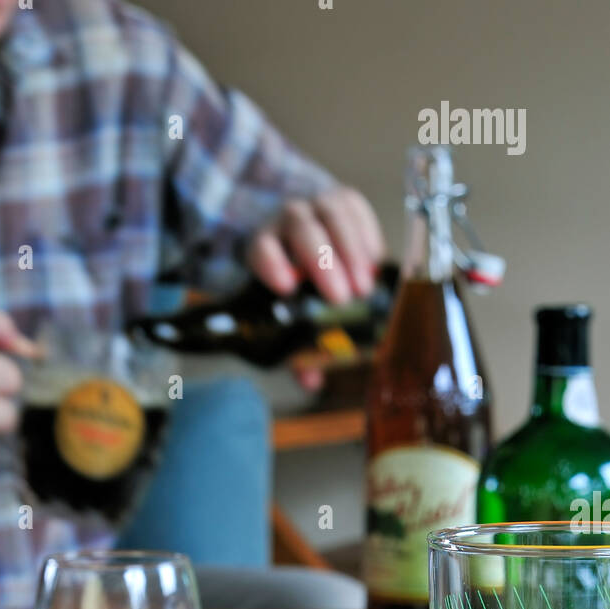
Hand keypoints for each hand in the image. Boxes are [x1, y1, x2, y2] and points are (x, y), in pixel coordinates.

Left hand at [247, 187, 384, 390]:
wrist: (300, 235)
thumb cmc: (293, 282)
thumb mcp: (286, 310)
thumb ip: (295, 346)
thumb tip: (312, 381)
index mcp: (263, 247)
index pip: (261, 249)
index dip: (272, 265)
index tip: (288, 287)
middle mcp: (287, 221)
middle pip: (302, 230)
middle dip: (322, 262)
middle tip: (341, 298)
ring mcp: (316, 205)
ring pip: (332, 216)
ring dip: (350, 251)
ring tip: (365, 286)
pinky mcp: (344, 199)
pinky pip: (356, 209)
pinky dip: (367, 235)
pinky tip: (376, 262)